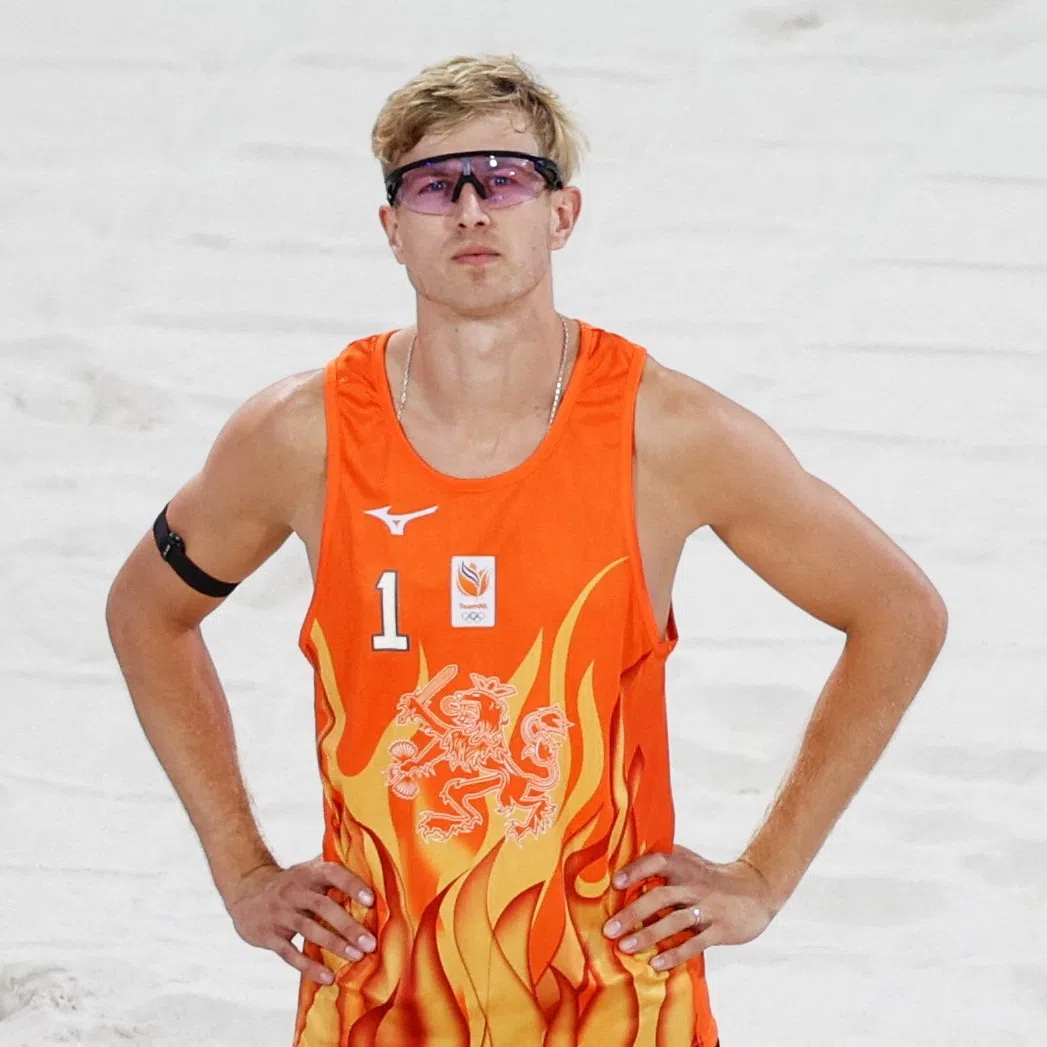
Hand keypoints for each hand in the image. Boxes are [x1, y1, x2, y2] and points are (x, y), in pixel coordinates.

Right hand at [224, 857, 376, 984]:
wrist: (247, 892)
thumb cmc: (292, 883)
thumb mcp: (309, 869)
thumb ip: (335, 867)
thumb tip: (373, 865)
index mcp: (310, 872)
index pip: (333, 874)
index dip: (352, 886)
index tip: (371, 901)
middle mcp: (295, 891)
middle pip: (323, 907)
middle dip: (348, 925)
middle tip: (370, 943)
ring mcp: (281, 913)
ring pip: (309, 930)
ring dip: (334, 944)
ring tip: (356, 957)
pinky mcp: (270, 936)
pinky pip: (290, 953)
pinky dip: (309, 966)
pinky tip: (328, 977)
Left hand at [602, 845, 776, 971]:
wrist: (756, 889)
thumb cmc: (712, 877)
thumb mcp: (691, 862)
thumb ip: (666, 861)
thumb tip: (626, 859)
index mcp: (684, 866)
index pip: (657, 862)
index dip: (636, 870)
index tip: (615, 883)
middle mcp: (694, 885)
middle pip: (660, 896)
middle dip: (633, 913)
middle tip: (609, 929)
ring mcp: (708, 907)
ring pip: (675, 922)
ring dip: (648, 935)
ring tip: (625, 947)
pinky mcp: (720, 929)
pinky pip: (695, 943)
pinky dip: (675, 954)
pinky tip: (656, 963)